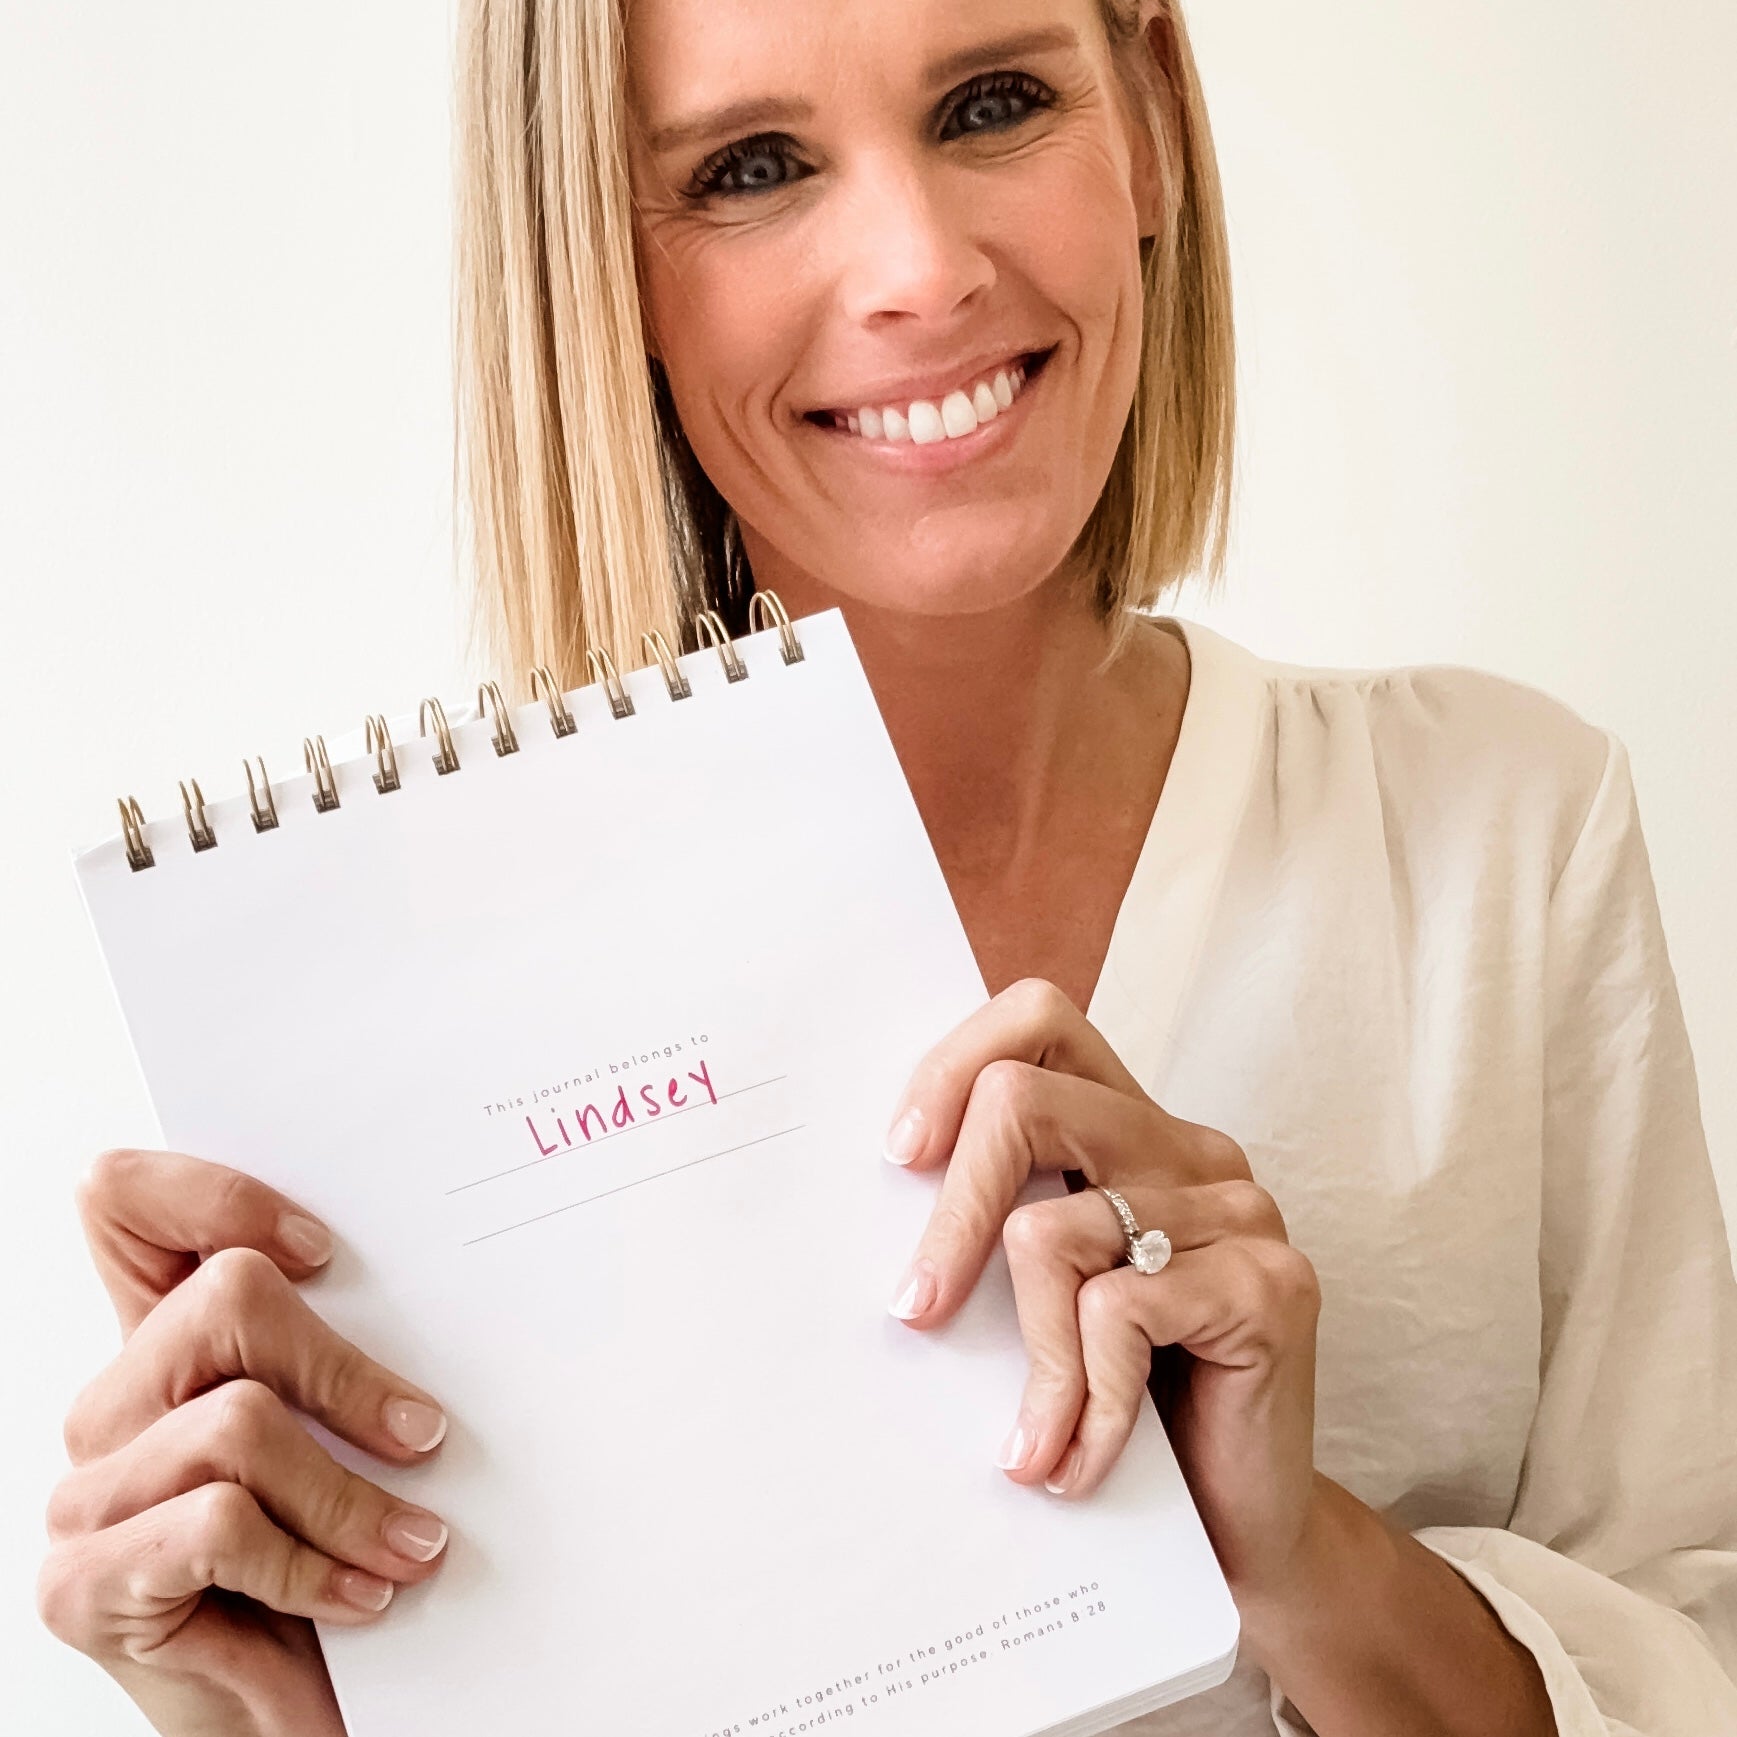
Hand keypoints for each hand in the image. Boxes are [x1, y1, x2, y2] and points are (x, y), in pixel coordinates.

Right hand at [37, 1149, 451, 1736]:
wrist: (296, 1712)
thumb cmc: (325, 1565)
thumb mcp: (343, 1446)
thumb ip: (347, 1360)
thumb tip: (456, 1285)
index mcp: (167, 1347)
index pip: (124, 1202)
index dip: (212, 1194)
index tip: (323, 1250)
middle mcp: (114, 1404)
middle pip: (223, 1299)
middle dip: (348, 1372)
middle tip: (425, 1435)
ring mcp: (87, 1494)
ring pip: (239, 1423)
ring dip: (353, 1498)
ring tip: (413, 1549)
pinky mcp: (82, 1586)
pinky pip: (218, 1526)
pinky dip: (312, 1564)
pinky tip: (356, 1600)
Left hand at [883, 979, 1321, 1600]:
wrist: (1242, 1526)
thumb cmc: (1126, 1403)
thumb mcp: (1045, 1298)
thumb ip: (1000, 1225)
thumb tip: (875, 1190)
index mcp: (1129, 1126)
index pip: (1038, 1019)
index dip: (954, 1065)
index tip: (901, 1157)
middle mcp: (1188, 1147)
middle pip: (1022, 1103)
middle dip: (952, 1214)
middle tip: (916, 1308)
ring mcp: (1238, 1208)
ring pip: (1053, 1231)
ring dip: (1028, 1359)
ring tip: (1029, 1444)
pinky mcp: (1271, 1283)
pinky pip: (1117, 1313)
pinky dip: (1084, 1399)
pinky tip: (1083, 1458)